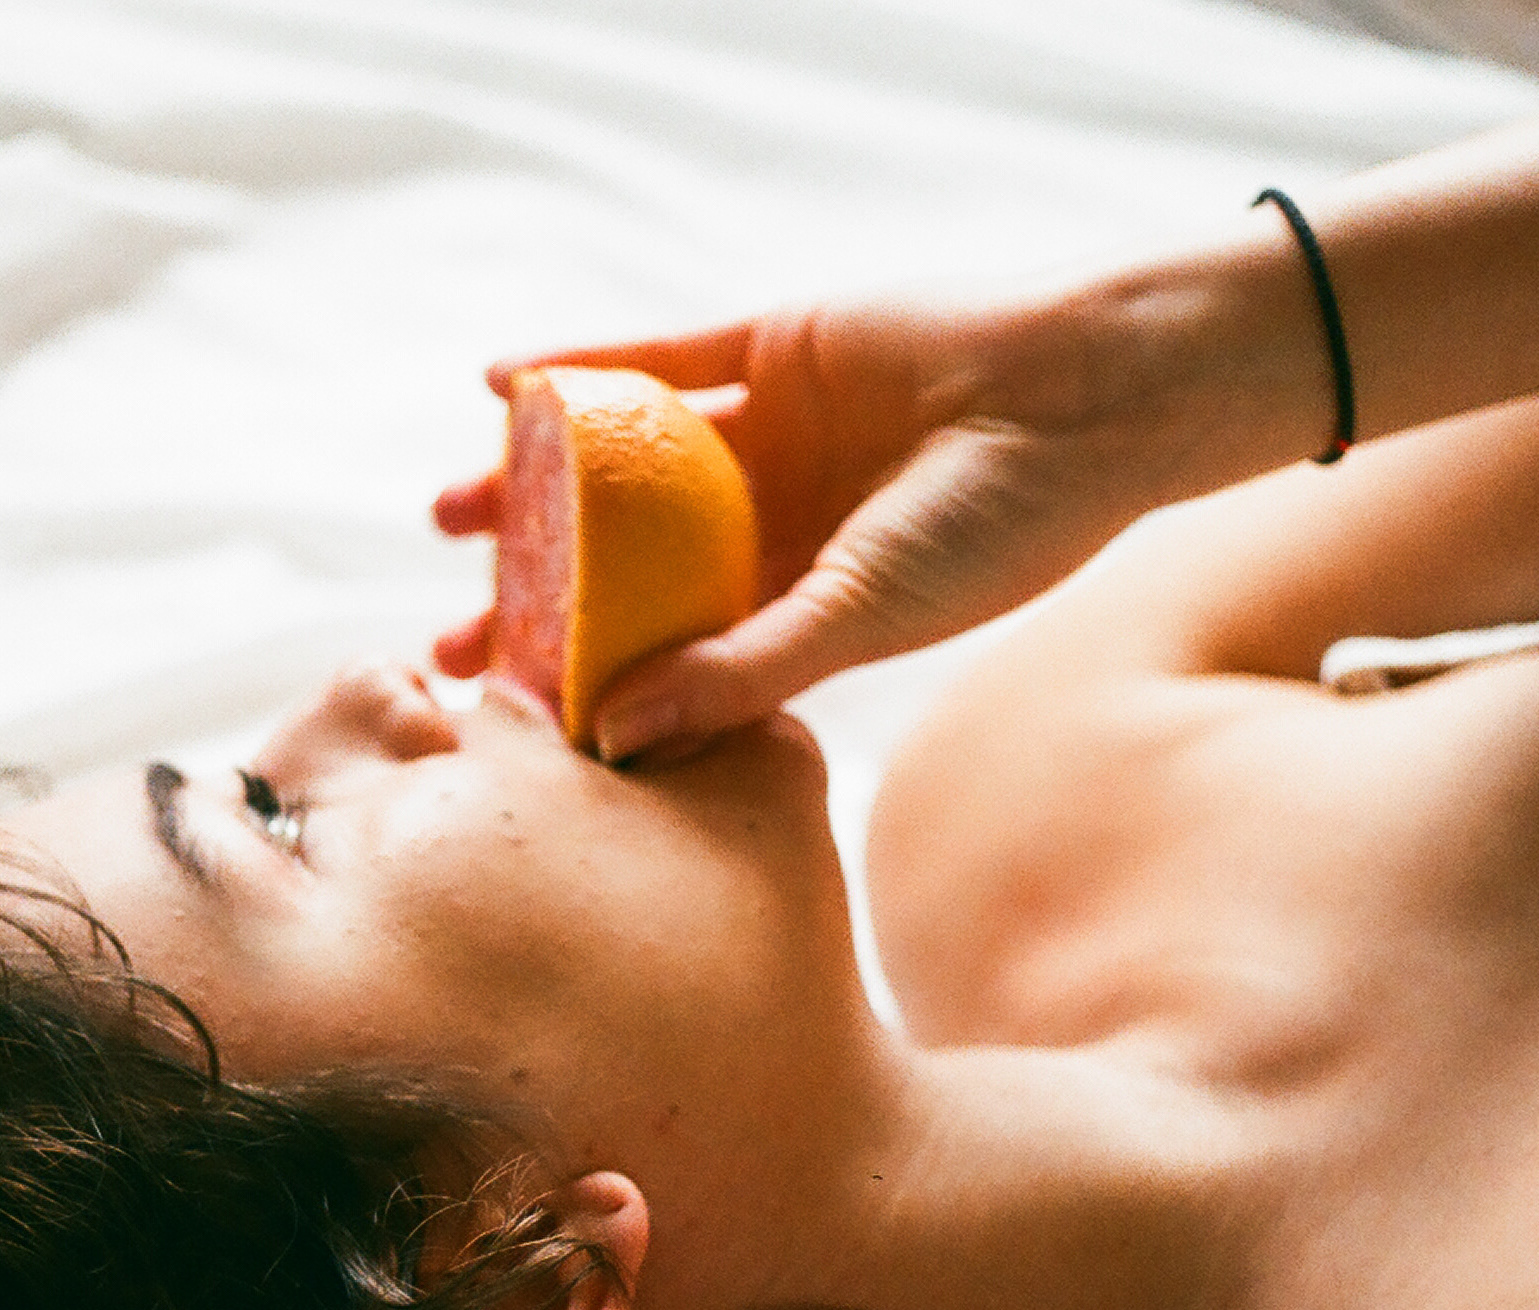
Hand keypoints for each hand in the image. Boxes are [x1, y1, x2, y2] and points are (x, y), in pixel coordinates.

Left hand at [432, 281, 1309, 759]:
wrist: (1089, 397)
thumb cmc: (993, 531)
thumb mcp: (859, 618)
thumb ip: (741, 675)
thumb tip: (611, 738)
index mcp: (804, 603)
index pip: (672, 650)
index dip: (589, 681)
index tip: (502, 717)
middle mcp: (778, 521)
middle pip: (627, 568)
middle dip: (540, 601)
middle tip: (449, 639)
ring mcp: (774, 429)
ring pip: (624, 466)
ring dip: (535, 486)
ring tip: (449, 517)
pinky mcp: (775, 342)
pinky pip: (659, 354)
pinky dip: (580, 365)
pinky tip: (500, 386)